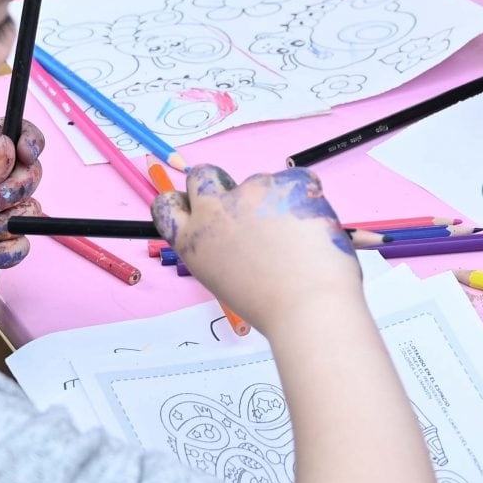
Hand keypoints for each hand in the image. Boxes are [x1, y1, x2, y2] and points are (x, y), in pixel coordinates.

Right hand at [153, 165, 356, 330]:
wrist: (310, 305)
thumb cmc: (271, 307)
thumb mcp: (225, 280)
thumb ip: (221, 248)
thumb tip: (237, 232)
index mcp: (192, 240)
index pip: (167, 204)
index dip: (184, 202)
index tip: (198, 206)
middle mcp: (214, 208)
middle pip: (203, 175)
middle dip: (219, 184)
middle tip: (247, 207)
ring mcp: (250, 189)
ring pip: (258, 184)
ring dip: (272, 201)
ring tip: (296, 240)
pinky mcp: (286, 181)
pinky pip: (295, 184)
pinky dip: (305, 202)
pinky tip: (314, 231)